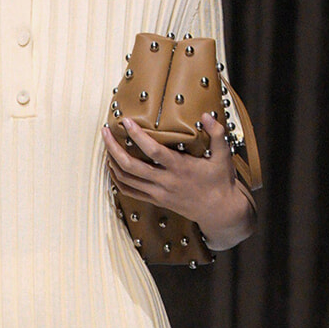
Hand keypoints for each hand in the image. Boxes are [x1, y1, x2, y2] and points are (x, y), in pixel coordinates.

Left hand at [101, 112, 252, 247]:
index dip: (137, 136)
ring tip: (107, 146)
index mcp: (180, 168)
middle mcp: (166, 181)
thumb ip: (217, 134)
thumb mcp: (223, 156)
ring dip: (112, 162)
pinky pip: (130, 191)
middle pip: (131, 166)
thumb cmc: (220, 182)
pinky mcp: (156, 201)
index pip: (153, 151)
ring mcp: (159, 193)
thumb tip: (206, 115)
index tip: (126, 121)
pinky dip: (118, 179)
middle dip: (113, 148)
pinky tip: (112, 167)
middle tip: (105, 132)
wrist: (219, 212)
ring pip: (126, 179)